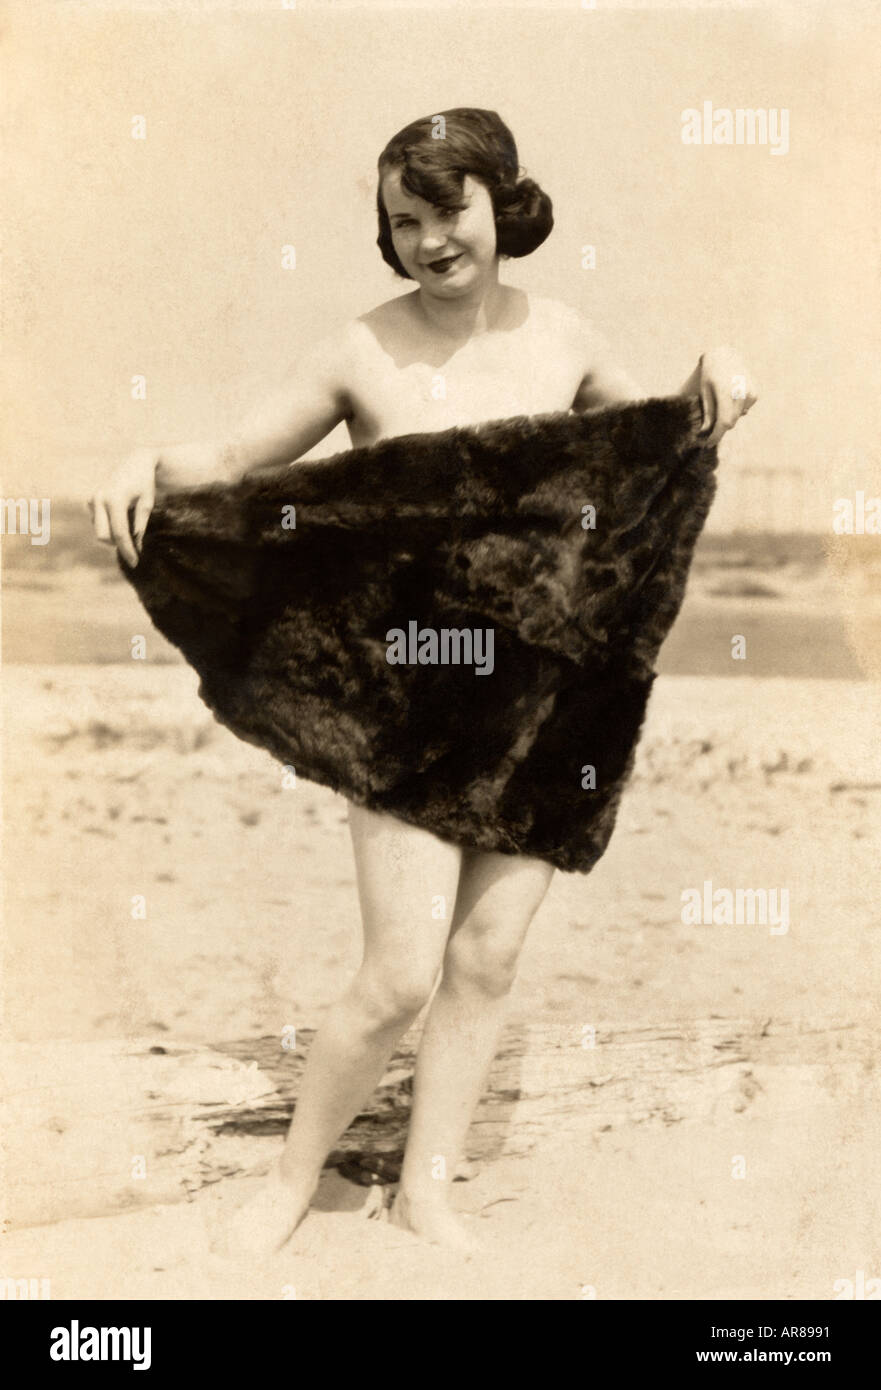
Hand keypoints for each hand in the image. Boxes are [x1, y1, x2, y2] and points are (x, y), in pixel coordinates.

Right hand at [88, 446, 158, 567]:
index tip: (135, 562)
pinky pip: (99, 522)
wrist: (135, 462)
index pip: (120, 533)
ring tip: (130, 526)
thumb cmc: (145, 484)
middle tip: (135, 548)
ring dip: (114, 535)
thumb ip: (140, 525)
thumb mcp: (147, 503)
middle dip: (118, 544)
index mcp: (115, 499)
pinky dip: (109, 526)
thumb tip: (135, 545)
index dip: (128, 550)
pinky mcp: (90, 500)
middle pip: (104, 536)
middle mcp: (100, 499)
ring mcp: (93, 499)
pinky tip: (121, 516)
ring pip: (100, 531)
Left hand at [695, 347, 757, 446]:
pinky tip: (730, 396)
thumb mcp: (705, 392)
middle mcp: (741, 393)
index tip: (708, 443)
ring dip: (728, 416)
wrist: (726, 355)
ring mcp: (750, 393)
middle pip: (731, 422)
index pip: (724, 422)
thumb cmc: (710, 374)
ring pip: (737, 417)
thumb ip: (707, 413)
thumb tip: (705, 432)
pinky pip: (744, 410)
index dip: (716, 436)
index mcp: (726, 391)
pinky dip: (736, 409)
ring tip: (720, 401)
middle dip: (720, 428)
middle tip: (709, 429)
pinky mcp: (755, 394)